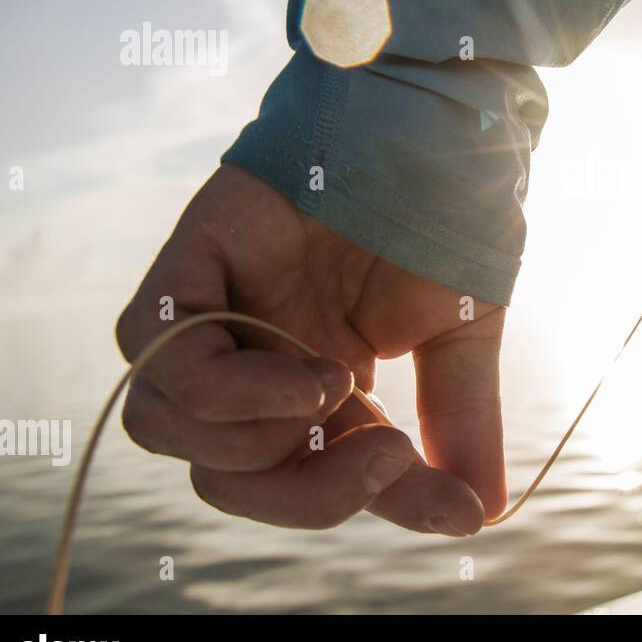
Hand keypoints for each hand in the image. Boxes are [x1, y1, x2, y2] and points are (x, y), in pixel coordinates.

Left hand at [115, 164, 504, 535]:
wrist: (433, 130)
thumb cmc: (447, 220)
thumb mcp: (461, 338)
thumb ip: (461, 420)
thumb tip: (484, 511)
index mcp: (313, 385)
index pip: (311, 476)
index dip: (371, 503)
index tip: (452, 510)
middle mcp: (252, 359)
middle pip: (227, 475)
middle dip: (311, 492)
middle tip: (393, 455)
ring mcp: (215, 314)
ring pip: (169, 431)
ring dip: (258, 442)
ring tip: (337, 391)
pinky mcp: (188, 266)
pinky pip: (157, 357)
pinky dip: (229, 391)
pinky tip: (310, 376)